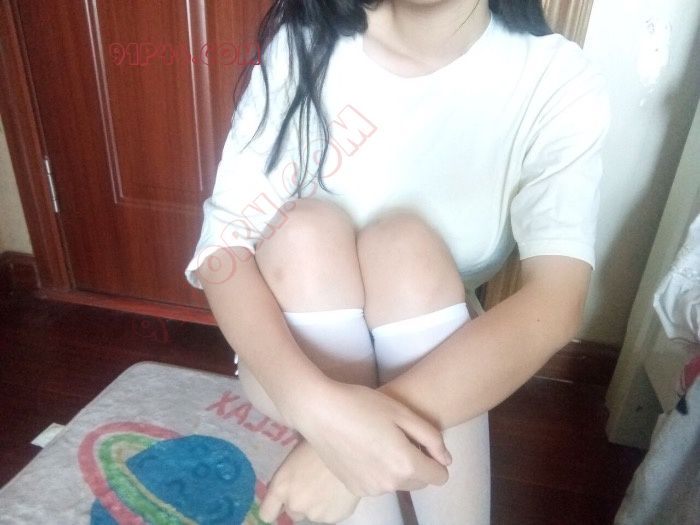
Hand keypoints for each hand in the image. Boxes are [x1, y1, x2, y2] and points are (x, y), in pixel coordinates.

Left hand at [259, 440, 359, 523]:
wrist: (353, 450)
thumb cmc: (321, 443)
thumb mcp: (297, 454)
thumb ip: (290, 474)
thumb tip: (290, 476)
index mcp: (281, 486)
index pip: (267, 512)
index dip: (274, 508)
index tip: (281, 503)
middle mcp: (294, 503)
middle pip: (292, 512)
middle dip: (300, 502)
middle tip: (313, 485)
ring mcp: (314, 514)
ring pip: (312, 513)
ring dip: (317, 504)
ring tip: (329, 485)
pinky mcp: (333, 518)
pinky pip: (329, 515)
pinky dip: (333, 506)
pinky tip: (339, 490)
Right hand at [284, 378, 451, 496]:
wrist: (319, 411)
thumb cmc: (362, 405)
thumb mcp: (402, 412)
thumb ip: (431, 438)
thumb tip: (446, 460)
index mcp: (406, 464)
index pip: (440, 477)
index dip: (436, 459)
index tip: (422, 443)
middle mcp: (390, 484)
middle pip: (419, 482)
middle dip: (416, 464)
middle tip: (397, 437)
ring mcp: (369, 489)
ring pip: (396, 483)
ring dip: (395, 468)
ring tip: (377, 439)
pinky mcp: (353, 488)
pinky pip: (376, 483)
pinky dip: (375, 471)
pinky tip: (362, 448)